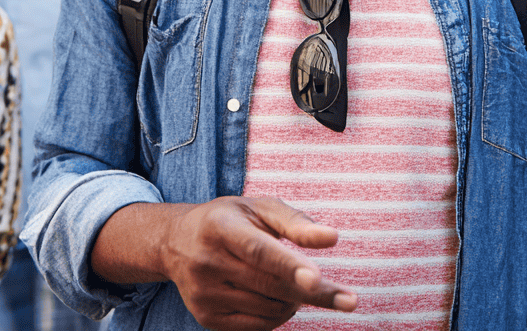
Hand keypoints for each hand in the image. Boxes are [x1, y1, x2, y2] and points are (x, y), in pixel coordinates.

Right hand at [159, 196, 356, 330]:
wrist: (176, 243)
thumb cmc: (231, 220)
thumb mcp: (260, 208)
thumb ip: (297, 222)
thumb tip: (332, 238)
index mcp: (219, 227)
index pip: (258, 250)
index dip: (290, 265)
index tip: (318, 278)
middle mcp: (207, 262)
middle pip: (271, 286)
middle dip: (315, 294)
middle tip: (349, 300)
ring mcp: (204, 294)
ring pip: (270, 309)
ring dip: (296, 301)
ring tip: (295, 283)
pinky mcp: (206, 318)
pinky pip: (259, 326)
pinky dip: (280, 315)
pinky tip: (280, 298)